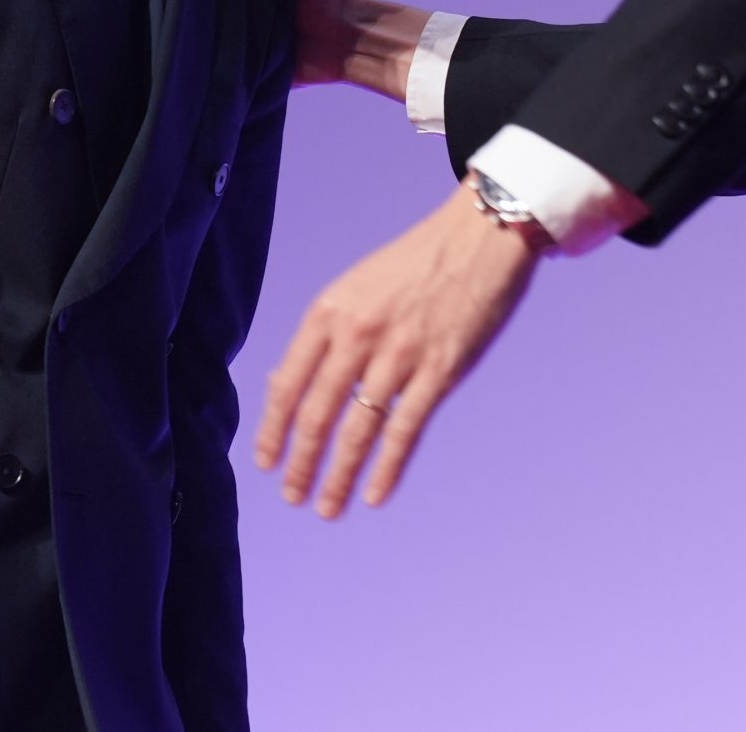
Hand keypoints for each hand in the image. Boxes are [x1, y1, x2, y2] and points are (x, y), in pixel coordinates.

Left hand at [254, 179, 543, 515]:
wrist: (478, 237)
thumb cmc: (414, 263)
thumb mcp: (355, 287)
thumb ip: (323, 334)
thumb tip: (281, 387)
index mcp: (330, 311)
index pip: (288, 383)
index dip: (273, 429)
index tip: (266, 463)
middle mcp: (358, 333)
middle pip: (318, 413)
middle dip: (301, 463)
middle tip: (292, 496)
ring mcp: (400, 353)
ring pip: (358, 430)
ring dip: (339, 476)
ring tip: (327, 508)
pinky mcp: (440, 370)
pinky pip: (404, 430)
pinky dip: (387, 468)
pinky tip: (374, 496)